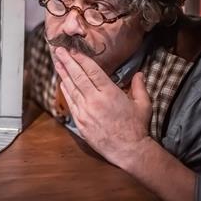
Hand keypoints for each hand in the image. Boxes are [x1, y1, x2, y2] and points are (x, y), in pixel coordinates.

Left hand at [53, 47, 152, 168]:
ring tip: (57, 62)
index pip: (92, 71)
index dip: (81, 59)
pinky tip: (62, 82)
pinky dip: (65, 91)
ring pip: (71, 88)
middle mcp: (95, 100)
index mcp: (110, 93)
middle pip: (78, 77)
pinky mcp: (80, 122)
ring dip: (63, 74)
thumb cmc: (137, 127)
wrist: (129, 151)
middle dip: (67, 62)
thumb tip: (139, 73)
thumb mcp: (143, 104)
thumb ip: (139, 86)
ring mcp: (85, 112)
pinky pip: (70, 102)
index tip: (73, 50)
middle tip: (59, 50)